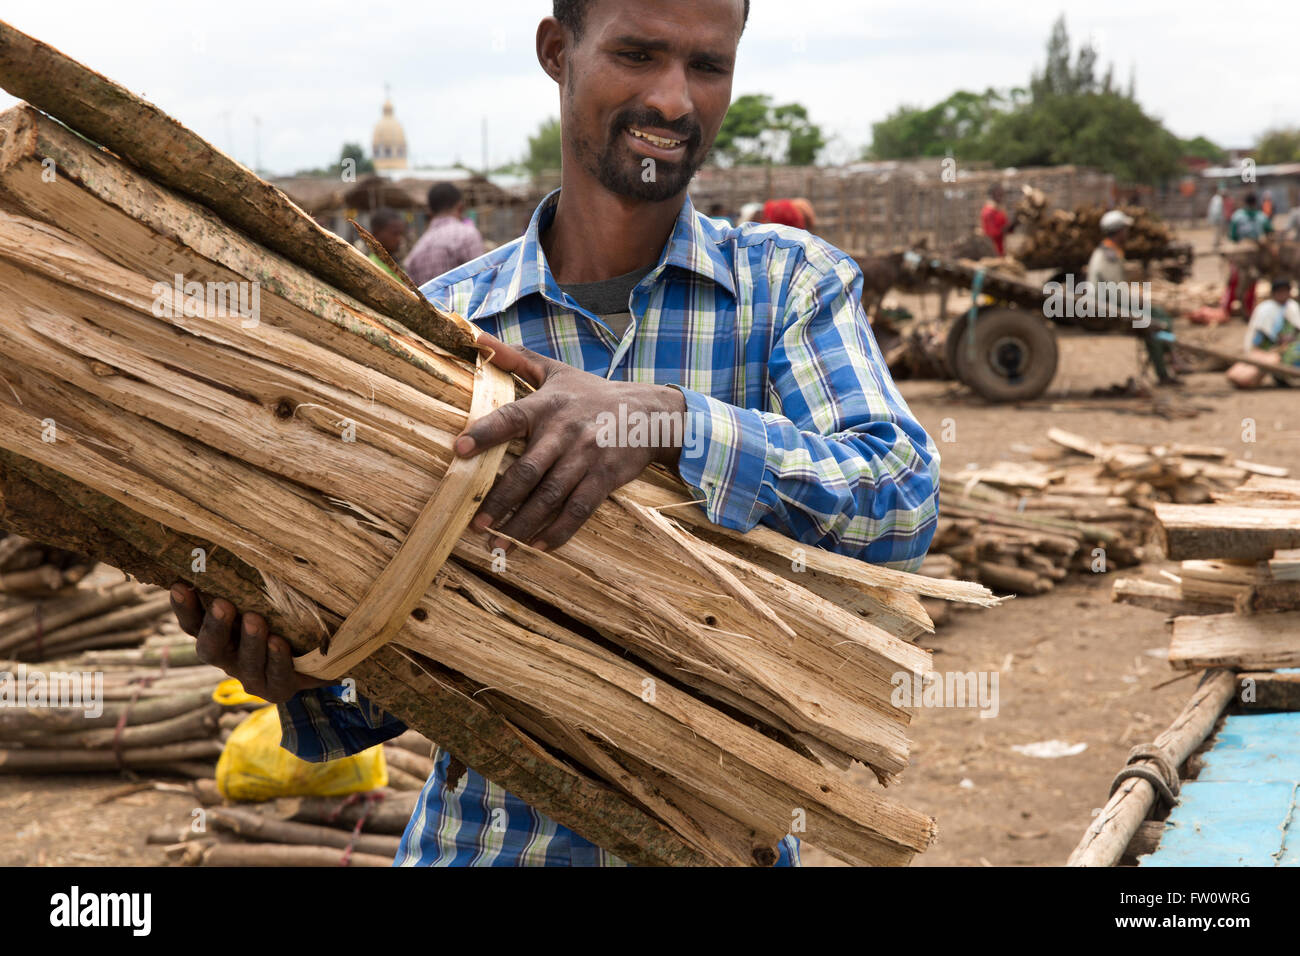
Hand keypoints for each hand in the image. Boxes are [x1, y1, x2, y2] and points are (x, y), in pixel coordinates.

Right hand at [170, 582, 330, 702]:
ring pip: (245, 662)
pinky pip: (276, 675)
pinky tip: (279, 642)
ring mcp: (252, 676)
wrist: (318, 658)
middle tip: (222, 604)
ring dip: (249, 640)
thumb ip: (251, 583)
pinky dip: (277, 658)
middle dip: (215, 626)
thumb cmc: (284, 619)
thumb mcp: (266, 599)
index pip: (192, 624)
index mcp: (218, 635)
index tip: (180, 585)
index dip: (184, 608)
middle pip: (210, 648)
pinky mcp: (277, 689)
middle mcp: (229, 657)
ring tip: (255, 619)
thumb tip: (244, 540)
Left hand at [459, 334, 687, 552]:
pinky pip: (578, 510)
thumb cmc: (593, 394)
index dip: (484, 433)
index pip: (511, 418)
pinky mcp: (605, 478)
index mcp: (548, 405)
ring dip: (523, 524)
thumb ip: (515, 358)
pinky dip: (558, 531)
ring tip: (500, 544)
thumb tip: (475, 337)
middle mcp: (566, 432)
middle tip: (477, 524)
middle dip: (499, 500)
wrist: (650, 412)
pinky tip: (539, 546)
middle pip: (527, 471)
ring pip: (550, 496)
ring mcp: (587, 458)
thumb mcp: (557, 371)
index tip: (458, 450)